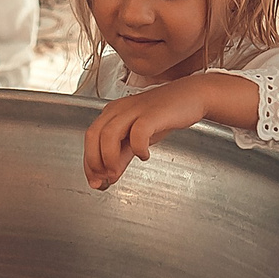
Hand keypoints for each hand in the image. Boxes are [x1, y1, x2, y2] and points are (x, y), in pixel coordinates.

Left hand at [84, 78, 226, 189]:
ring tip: (116, 172)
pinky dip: (137, 148)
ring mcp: (134, 110)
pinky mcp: (152, 114)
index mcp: (111, 113)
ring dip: (109, 158)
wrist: (190, 96)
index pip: (90, 139)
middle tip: (103, 180)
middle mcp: (119, 109)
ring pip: (108, 134)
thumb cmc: (163, 114)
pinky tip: (144, 156)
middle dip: (94, 162)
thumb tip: (109, 177)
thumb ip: (121, 156)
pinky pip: (137, 132)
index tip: (95, 181)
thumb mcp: (137, 136)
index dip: (88, 164)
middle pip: (93, 135)